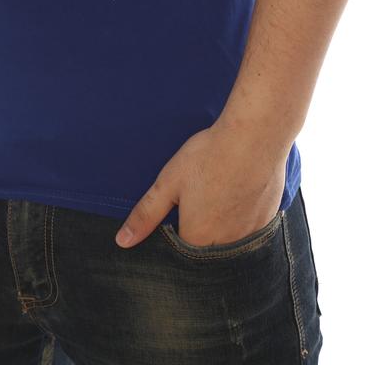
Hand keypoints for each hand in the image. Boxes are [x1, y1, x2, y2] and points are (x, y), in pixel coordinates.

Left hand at [114, 118, 288, 247]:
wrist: (255, 137)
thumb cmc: (209, 157)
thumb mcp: (169, 182)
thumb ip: (146, 214)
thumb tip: (122, 241)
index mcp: (198, 239)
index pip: (179, 254)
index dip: (174, 233)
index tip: (177, 210)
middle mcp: (227, 246)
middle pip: (206, 250)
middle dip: (199, 230)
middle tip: (199, 198)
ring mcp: (251, 235)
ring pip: (229, 242)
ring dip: (221, 226)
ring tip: (217, 194)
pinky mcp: (267, 221)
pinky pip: (250, 231)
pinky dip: (241, 217)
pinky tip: (237, 193)